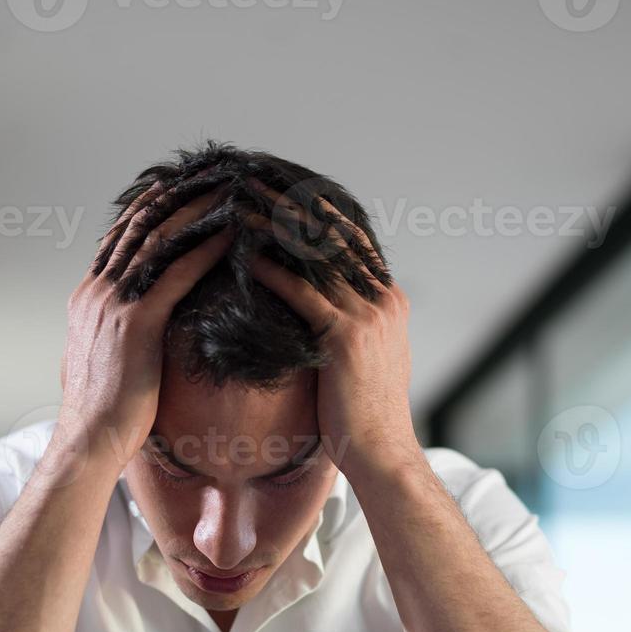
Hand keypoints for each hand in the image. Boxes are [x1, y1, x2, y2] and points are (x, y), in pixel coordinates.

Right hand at [55, 182, 231, 471]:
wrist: (91, 440)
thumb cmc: (105, 412)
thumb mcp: (103, 359)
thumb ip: (115, 332)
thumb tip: (131, 328)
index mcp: (87, 297)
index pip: (118, 237)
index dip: (147, 208)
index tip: (175, 186)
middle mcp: (96, 292)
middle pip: (137, 227)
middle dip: (173, 197)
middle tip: (207, 173)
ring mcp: (114, 305)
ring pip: (157, 241)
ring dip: (194, 212)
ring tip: (225, 192)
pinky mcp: (137, 324)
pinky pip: (176, 274)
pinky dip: (205, 250)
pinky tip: (231, 236)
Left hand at [247, 183, 418, 480]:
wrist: (381, 453)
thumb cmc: (363, 415)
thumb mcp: (367, 358)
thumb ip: (350, 323)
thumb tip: (323, 305)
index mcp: (390, 299)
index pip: (350, 237)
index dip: (314, 207)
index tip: (279, 184)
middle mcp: (384, 299)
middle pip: (333, 234)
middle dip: (291, 202)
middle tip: (254, 177)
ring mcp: (369, 316)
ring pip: (315, 256)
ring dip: (274, 226)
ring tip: (240, 203)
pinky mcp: (346, 337)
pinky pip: (302, 293)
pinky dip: (272, 270)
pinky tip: (243, 255)